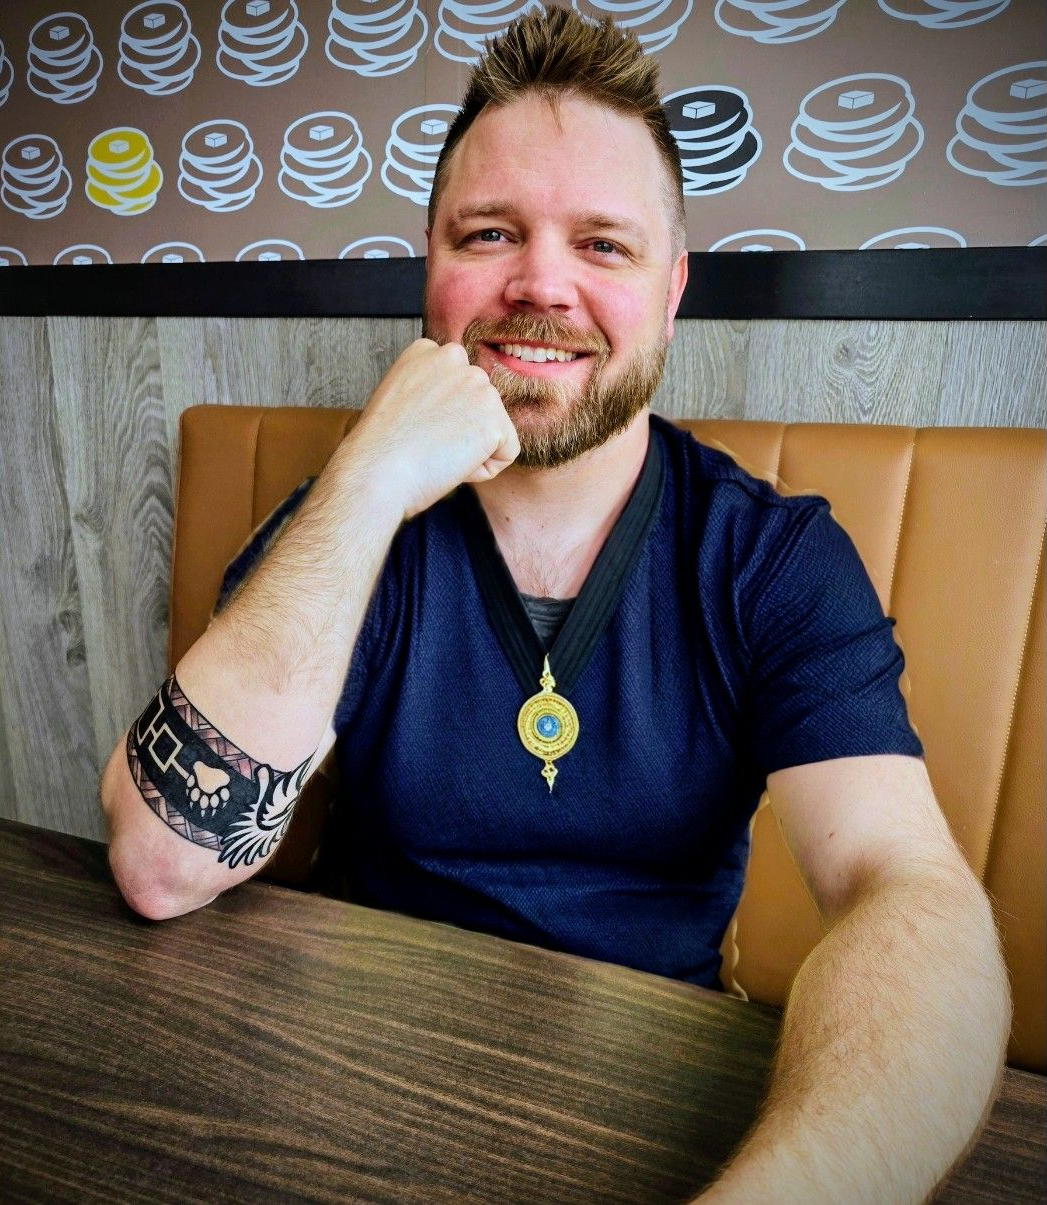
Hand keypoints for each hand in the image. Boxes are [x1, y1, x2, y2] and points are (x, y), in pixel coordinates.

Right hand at [345, 338, 519, 520]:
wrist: (376, 472)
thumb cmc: (379, 449)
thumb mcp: (398, 398)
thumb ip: (430, 391)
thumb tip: (454, 409)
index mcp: (426, 350)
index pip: (457, 387)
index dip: (439, 417)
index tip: (414, 428)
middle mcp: (454, 357)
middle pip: (479, 405)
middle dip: (460, 431)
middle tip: (425, 444)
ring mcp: (478, 385)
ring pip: (492, 428)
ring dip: (470, 450)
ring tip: (435, 453)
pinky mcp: (495, 418)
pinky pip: (506, 453)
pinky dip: (484, 469)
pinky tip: (453, 466)